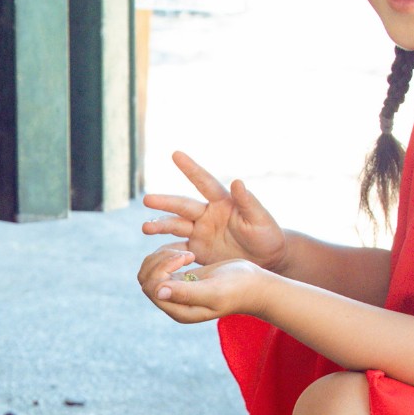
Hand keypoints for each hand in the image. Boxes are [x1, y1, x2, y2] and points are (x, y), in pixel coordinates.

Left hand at [137, 246, 268, 325]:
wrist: (254, 285)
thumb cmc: (238, 289)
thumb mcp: (214, 291)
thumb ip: (186, 294)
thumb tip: (158, 292)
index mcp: (179, 310)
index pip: (152, 288)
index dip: (163, 268)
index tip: (188, 257)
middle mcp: (174, 303)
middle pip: (146, 280)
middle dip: (160, 261)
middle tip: (184, 254)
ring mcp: (176, 292)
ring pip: (150, 272)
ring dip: (162, 257)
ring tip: (186, 254)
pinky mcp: (182, 280)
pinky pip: (160, 267)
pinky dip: (168, 256)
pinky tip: (189, 255)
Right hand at [142, 152, 290, 274]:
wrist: (266, 260)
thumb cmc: (267, 235)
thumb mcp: (260, 219)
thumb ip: (248, 202)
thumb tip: (237, 181)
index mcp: (222, 202)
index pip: (204, 182)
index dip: (191, 168)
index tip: (176, 154)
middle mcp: (206, 215)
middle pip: (182, 206)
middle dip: (164, 202)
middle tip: (147, 199)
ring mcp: (200, 233)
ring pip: (175, 226)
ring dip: (160, 225)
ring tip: (145, 227)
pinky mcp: (197, 251)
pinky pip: (177, 249)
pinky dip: (166, 251)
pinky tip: (153, 251)